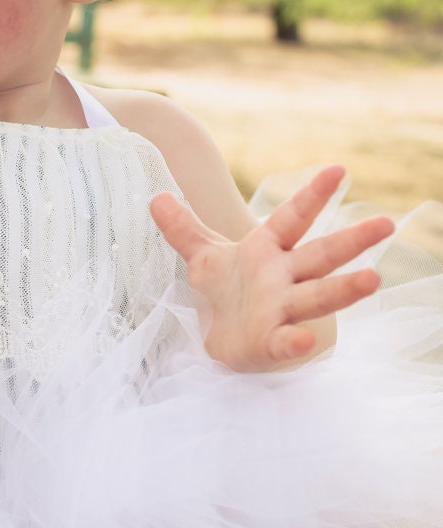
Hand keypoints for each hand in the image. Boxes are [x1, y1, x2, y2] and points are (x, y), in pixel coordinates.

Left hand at [150, 166, 394, 371]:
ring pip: (317, 296)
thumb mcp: (202, 258)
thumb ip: (184, 229)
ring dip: (344, 289)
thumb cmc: (224, 295)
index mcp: (267, 251)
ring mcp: (280, 311)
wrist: (219, 341)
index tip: (338, 170)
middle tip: (386, 223)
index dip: (311, 196)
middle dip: (352, 241)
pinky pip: (285, 342)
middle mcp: (282, 278)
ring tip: (373, 278)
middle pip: (320, 256)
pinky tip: (305, 341)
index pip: (292, 219)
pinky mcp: (269, 342)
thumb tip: (155, 197)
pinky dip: (294, 342)